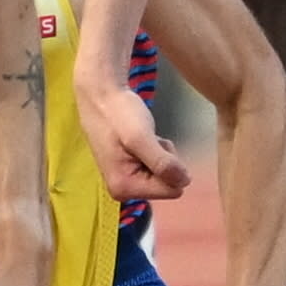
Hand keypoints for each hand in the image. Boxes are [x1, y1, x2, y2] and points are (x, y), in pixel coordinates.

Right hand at [78, 80, 191, 202]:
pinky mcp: (128, 170)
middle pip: (168, 184)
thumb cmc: (118, 114)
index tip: (154, 146)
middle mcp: (123, 190)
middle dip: (165, 160)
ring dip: (160, 153)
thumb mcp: (141, 137)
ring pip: (164, 174)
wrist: (101, 95)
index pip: (171, 190)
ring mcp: (125, 180)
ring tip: (143, 137)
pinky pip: (156, 166)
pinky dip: (155, 150)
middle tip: (148, 140)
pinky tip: (141, 138)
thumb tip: (185, 182)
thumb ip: (162, 163)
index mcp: (124, 188)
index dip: (171, 166)